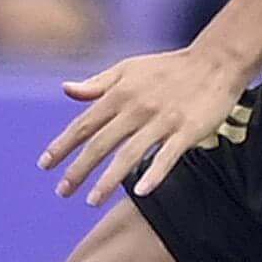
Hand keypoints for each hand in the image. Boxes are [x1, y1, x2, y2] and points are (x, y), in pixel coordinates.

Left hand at [41, 39, 256, 204]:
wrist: (216, 61)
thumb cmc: (169, 67)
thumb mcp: (128, 69)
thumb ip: (97, 84)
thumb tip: (66, 89)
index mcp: (120, 93)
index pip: (84, 124)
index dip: (63, 145)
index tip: (45, 164)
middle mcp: (137, 108)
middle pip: (101, 144)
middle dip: (78, 169)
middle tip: (62, 191)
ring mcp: (163, 120)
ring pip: (129, 154)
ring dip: (108, 180)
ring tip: (91, 201)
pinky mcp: (187, 131)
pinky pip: (167, 157)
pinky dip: (154, 174)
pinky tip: (140, 193)